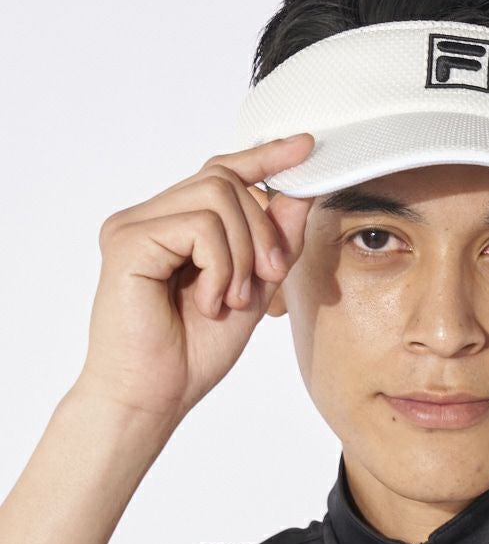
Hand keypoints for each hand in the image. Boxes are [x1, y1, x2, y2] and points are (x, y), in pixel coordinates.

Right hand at [75, 133, 314, 425]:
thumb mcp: (253, 288)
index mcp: (174, 224)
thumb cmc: (192, 352)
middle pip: (226, 181)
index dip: (265, 157)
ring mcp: (134, 225)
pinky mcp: (128, 240)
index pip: (221, 172)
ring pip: (217, 196)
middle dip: (262, 231)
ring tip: (230, 299)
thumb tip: (301, 192)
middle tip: (265, 279)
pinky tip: (208, 302)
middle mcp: (149, 217)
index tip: (305, 146)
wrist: (154, 397)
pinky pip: (200, 226)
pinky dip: (220, 267)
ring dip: (242, 254)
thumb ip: (274, 242)